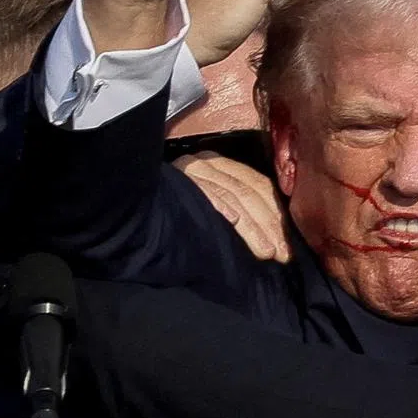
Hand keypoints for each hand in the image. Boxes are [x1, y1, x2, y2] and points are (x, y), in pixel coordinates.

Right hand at [175, 152, 290, 262]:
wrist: (131, 202)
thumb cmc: (174, 211)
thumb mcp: (210, 203)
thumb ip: (236, 209)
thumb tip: (269, 235)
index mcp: (219, 165)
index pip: (257, 186)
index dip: (275, 214)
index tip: (286, 244)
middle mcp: (208, 164)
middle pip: (249, 193)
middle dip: (269, 225)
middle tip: (281, 254)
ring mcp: (193, 170)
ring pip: (233, 196)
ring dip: (253, 228)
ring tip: (267, 251)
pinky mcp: (179, 181)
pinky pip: (206, 193)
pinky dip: (222, 208)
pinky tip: (233, 221)